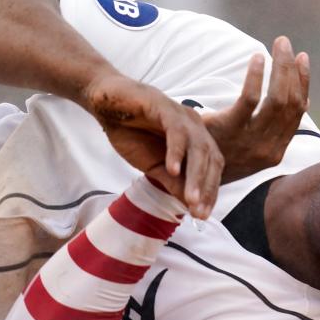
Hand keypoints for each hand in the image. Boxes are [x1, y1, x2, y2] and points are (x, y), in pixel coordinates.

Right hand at [85, 74, 223, 218]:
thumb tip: (190, 205)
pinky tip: (172, 170)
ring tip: (190, 199)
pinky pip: (176, 132)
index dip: (209, 192)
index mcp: (196, 139)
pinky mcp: (165, 107)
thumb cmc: (131, 132)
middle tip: (199, 213)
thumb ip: (173, 182)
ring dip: (195, 176)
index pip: (212, 168)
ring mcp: (182, 116)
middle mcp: (195, 127)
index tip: (202, 215)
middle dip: (207, 189)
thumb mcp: (154, 165)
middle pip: (211, 159)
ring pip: (198, 148)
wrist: (106, 103)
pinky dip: (176, 152)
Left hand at [202, 36, 309, 183]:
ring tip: (278, 45)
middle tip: (285, 44)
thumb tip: (305, 103)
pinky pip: (250, 100)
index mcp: (277, 150)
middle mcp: (269, 147)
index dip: (303, 82)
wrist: (188, 181)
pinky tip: (257, 58)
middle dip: (292, 69)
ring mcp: (251, 141)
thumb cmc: (221, 156)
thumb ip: (277, 128)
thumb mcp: (253, 147)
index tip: (303, 58)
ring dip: (281, 69)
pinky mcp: (230, 131)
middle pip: (290, 102)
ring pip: (277, 100)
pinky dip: (257, 77)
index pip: (299, 110)